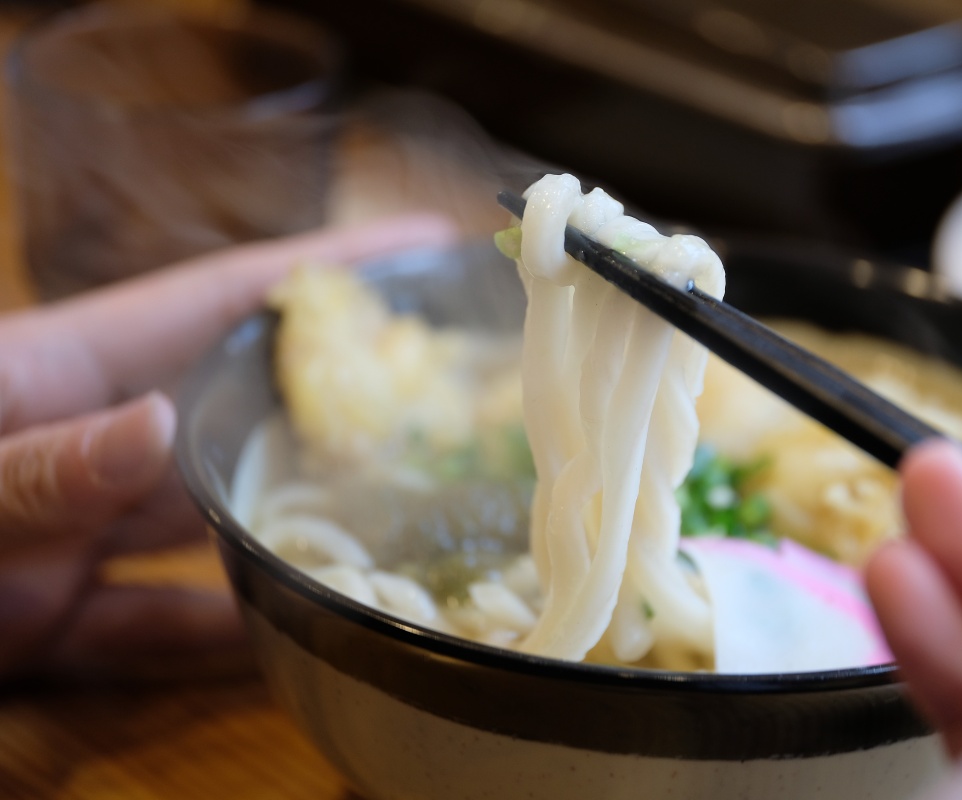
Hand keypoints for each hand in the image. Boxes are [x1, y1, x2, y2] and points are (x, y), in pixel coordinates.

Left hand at [0, 214, 454, 680]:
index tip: (425, 247)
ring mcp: (68, 535)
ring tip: (400, 522)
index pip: (217, 306)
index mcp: (57, 374)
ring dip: (292, 528)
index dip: (323, 270)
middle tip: (448, 401)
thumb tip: (154, 432)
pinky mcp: (44, 620)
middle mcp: (83, 444)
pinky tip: (282, 641)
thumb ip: (28, 465)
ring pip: (208, 527)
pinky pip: (152, 629)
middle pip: (235, 413)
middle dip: (336, 399)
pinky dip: (213, 640)